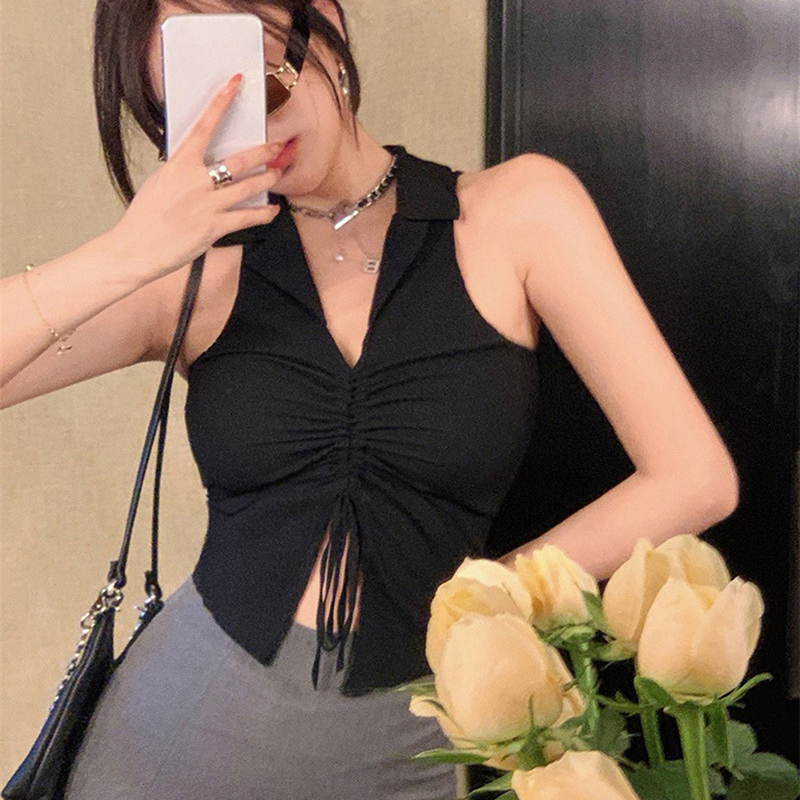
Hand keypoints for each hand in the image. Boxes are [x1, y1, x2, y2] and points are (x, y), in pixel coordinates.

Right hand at [109, 73, 284, 282]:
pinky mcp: (214, 228)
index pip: (203, 126)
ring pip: (248, 187)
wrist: (135, 248)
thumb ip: (182, 172)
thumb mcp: (159, 183)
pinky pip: (247, 218)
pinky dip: (264, 214)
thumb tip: (199, 166)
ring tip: (277, 174)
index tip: (234, 84)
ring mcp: (207, 205)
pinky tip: (272, 210)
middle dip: (262, 151)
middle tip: (276, 146)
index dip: (220, 103)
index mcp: (178, 165)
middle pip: (238, 161)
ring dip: (267, 179)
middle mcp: (195, 182)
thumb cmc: (144, 218)